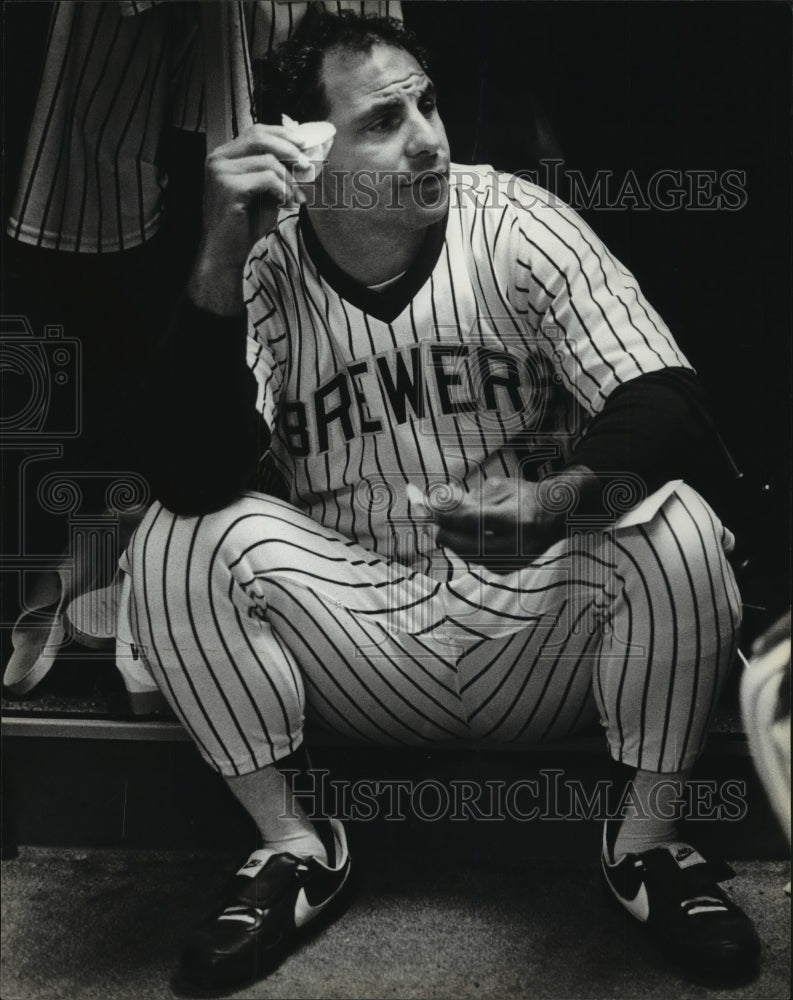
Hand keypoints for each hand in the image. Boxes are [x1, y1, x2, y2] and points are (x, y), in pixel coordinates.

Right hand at [188, 125, 311, 314]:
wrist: (225, 252)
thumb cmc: (244, 225)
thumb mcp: (265, 192)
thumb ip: (278, 172)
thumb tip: (306, 156)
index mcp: (224, 156)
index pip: (257, 131)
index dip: (283, 135)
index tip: (305, 144)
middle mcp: (218, 159)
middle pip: (261, 138)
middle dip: (290, 150)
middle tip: (307, 167)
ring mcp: (220, 172)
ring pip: (268, 161)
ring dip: (289, 180)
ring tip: (296, 198)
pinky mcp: (228, 187)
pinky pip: (267, 179)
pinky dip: (282, 191)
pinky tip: (286, 203)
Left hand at [434, 476, 565, 571]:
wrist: (555, 516)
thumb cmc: (525, 497)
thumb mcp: (500, 488)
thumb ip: (470, 498)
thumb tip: (437, 504)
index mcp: (517, 520)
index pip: (472, 520)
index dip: (447, 514)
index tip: (429, 506)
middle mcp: (516, 545)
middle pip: (467, 544)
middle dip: (444, 532)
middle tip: (430, 519)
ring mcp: (512, 562)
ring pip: (468, 555)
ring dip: (451, 540)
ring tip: (441, 525)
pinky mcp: (507, 569)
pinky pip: (475, 560)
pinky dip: (463, 547)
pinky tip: (458, 536)